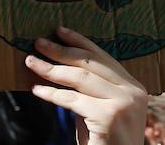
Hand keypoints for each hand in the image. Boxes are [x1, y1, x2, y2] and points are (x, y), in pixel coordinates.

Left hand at [25, 26, 146, 144]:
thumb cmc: (104, 138)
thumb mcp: (98, 106)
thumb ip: (87, 87)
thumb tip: (57, 61)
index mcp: (133, 85)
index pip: (102, 57)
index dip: (79, 41)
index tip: (58, 30)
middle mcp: (134, 91)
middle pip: (90, 63)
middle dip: (60, 51)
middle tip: (38, 43)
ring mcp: (125, 103)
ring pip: (79, 78)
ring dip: (50, 69)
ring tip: (30, 62)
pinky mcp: (110, 116)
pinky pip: (73, 99)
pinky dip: (51, 94)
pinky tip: (36, 90)